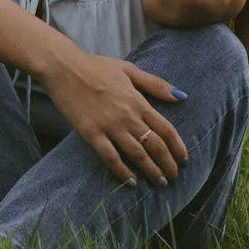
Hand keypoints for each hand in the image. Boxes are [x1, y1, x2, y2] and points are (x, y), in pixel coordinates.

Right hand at [40, 43, 187, 185]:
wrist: (64, 67)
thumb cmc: (95, 66)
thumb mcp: (128, 69)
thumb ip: (155, 84)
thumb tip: (182, 96)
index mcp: (137, 100)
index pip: (165, 129)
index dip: (178, 147)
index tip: (183, 160)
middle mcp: (127, 116)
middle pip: (155, 146)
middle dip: (168, 164)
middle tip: (173, 177)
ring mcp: (109, 126)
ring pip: (137, 155)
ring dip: (151, 172)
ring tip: (160, 183)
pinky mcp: (91, 133)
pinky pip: (111, 158)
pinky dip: (123, 172)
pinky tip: (131, 182)